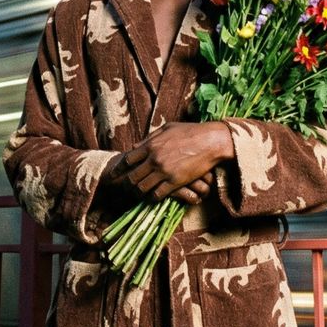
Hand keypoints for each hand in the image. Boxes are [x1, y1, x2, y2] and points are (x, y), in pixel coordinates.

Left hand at [117, 122, 233, 202]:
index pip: (127, 160)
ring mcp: (164, 171)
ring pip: (142, 188)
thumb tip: (136, 146)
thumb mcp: (167, 128)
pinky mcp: (175, 182)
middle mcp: (154, 159)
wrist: (211, 141)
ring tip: (137, 195)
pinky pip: (157, 194)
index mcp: (151, 145)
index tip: (114, 174)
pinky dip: (152, 197)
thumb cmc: (191, 131)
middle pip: (132, 177)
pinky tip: (153, 197)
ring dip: (138, 193)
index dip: (119, 169)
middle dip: (126, 184)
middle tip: (125, 188)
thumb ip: (150, 138)